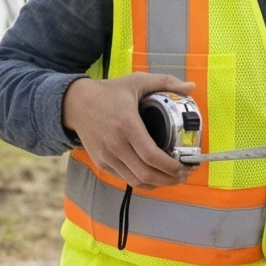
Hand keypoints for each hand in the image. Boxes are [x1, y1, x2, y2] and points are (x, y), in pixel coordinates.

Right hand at [62, 72, 192, 188]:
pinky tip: (154, 177)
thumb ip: (165, 82)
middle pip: (145, 174)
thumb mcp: (136, 81)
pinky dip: (142, 182)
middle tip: (183, 175)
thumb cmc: (108, 92)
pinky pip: (125, 179)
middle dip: (169, 179)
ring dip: (157, 184)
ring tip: (172, 178)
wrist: (75, 103)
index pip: (151, 156)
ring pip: (136, 181)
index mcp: (127, 125)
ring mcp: (107, 156)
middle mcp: (116, 144)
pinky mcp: (102, 162)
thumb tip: (191, 87)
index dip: (171, 166)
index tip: (185, 166)